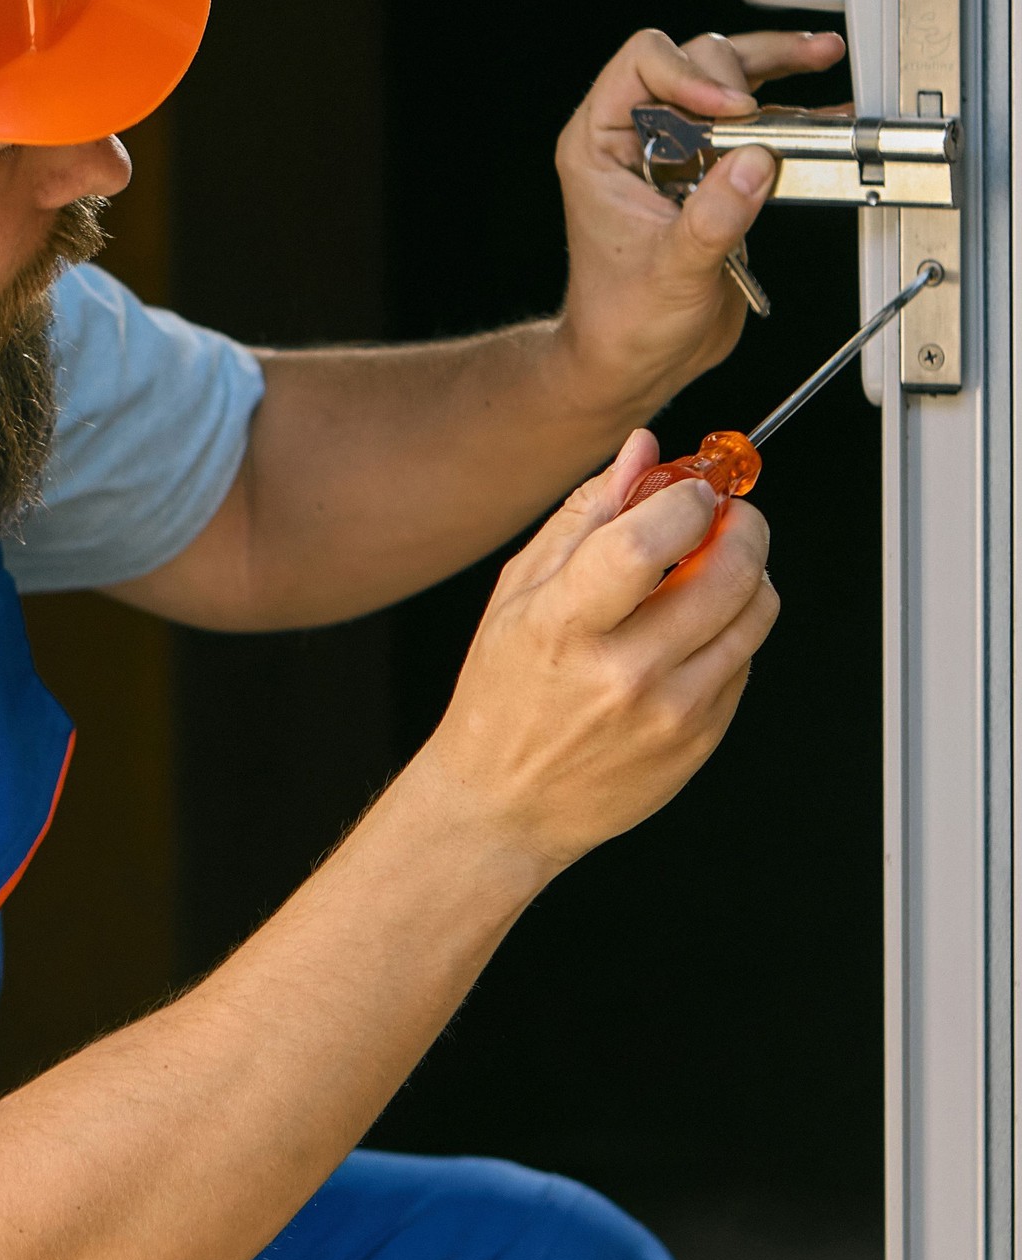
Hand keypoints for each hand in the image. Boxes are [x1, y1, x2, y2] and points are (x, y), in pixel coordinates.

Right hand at [418, 430, 778, 873]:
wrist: (505, 806)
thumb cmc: (503, 697)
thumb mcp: (519, 595)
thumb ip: (586, 516)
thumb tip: (642, 453)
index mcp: (563, 627)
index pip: (651, 541)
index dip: (689, 497)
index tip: (692, 488)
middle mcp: (623, 673)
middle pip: (729, 571)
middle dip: (743, 524)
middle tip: (726, 516)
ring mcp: (670, 712)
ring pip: (757, 612)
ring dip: (749, 573)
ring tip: (710, 572)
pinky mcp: (701, 740)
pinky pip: (747, 660)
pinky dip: (732, 632)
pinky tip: (689, 636)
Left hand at [552, 25, 846, 415]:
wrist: (638, 360)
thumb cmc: (622, 322)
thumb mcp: (669, 274)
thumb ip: (712, 219)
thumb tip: (754, 163)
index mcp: (599, 146)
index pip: (643, 65)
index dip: (691, 73)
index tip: (731, 110)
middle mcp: (638, 138)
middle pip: (694, 61)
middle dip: (739, 75)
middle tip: (764, 118)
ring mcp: (681, 150)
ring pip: (730, 79)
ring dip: (775, 65)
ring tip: (819, 55)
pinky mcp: (716, 171)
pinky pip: (755, 124)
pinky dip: (793, 111)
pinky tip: (829, 104)